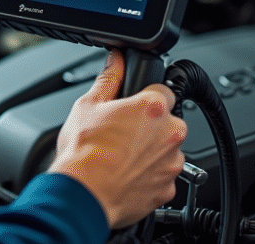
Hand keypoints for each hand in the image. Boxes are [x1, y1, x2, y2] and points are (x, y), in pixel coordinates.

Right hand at [48, 50, 186, 228]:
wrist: (84, 194)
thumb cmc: (84, 151)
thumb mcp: (88, 104)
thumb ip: (109, 78)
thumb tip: (116, 60)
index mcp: (153, 108)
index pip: (163, 90)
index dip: (145, 98)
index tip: (133, 107)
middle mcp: (170, 134)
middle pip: (167, 122)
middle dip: (149, 126)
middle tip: (122, 133)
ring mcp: (171, 163)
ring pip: (166, 150)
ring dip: (150, 151)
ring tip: (121, 156)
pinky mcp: (168, 189)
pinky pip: (162, 176)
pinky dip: (148, 175)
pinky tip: (125, 173)